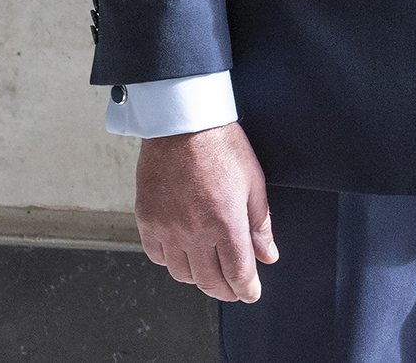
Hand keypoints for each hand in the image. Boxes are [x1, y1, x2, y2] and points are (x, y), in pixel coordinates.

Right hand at [133, 120, 279, 300]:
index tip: (251, 293)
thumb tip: (268, 255)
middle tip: (233, 287)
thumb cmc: (220, 144)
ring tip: (209, 268)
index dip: (247, 290)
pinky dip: (171, 261)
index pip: (238, 274)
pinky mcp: (147, 220)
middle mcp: (194, 232)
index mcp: (225, 223)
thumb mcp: (253, 181)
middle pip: (210, 281)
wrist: (182, 122)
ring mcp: (167, 228)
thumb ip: (260, 224)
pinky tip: (182, 250)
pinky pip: (157, 256)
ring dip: (199, 277)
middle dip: (226, 290)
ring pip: (182, 274)